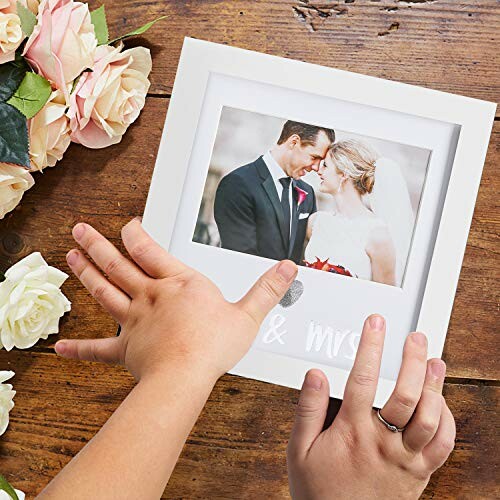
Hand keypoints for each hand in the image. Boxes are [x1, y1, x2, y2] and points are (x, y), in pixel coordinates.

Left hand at [55, 218, 297, 381]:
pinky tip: (61, 347)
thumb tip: (286, 269)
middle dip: (97, 245)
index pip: (149, 250)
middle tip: (79, 230)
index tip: (127, 225)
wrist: (184, 377)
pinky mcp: (126, 348)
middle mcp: (150, 296)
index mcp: (178, 284)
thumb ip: (267, 290)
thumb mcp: (248, 314)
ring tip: (70, 258)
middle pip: (118, 265)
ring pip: (104, 292)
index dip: (136, 234)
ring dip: (85, 274)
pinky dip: (80, 348)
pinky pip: (99, 348)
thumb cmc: (212, 346)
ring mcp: (134, 321)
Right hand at [287, 315, 455, 498]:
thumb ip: (308, 409)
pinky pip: (442, 446)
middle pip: (405, 394)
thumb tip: (315, 375)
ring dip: (435, 386)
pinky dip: (447, 421)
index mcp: (352, 432)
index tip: (375, 324)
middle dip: (412, 360)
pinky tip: (442, 403)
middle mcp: (383, 442)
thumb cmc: (318, 491)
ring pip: (429, 418)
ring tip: (436, 361)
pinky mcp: (419, 474)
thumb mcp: (298, 449)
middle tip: (416, 338)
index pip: (363, 378)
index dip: (371, 346)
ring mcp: (404, 459)